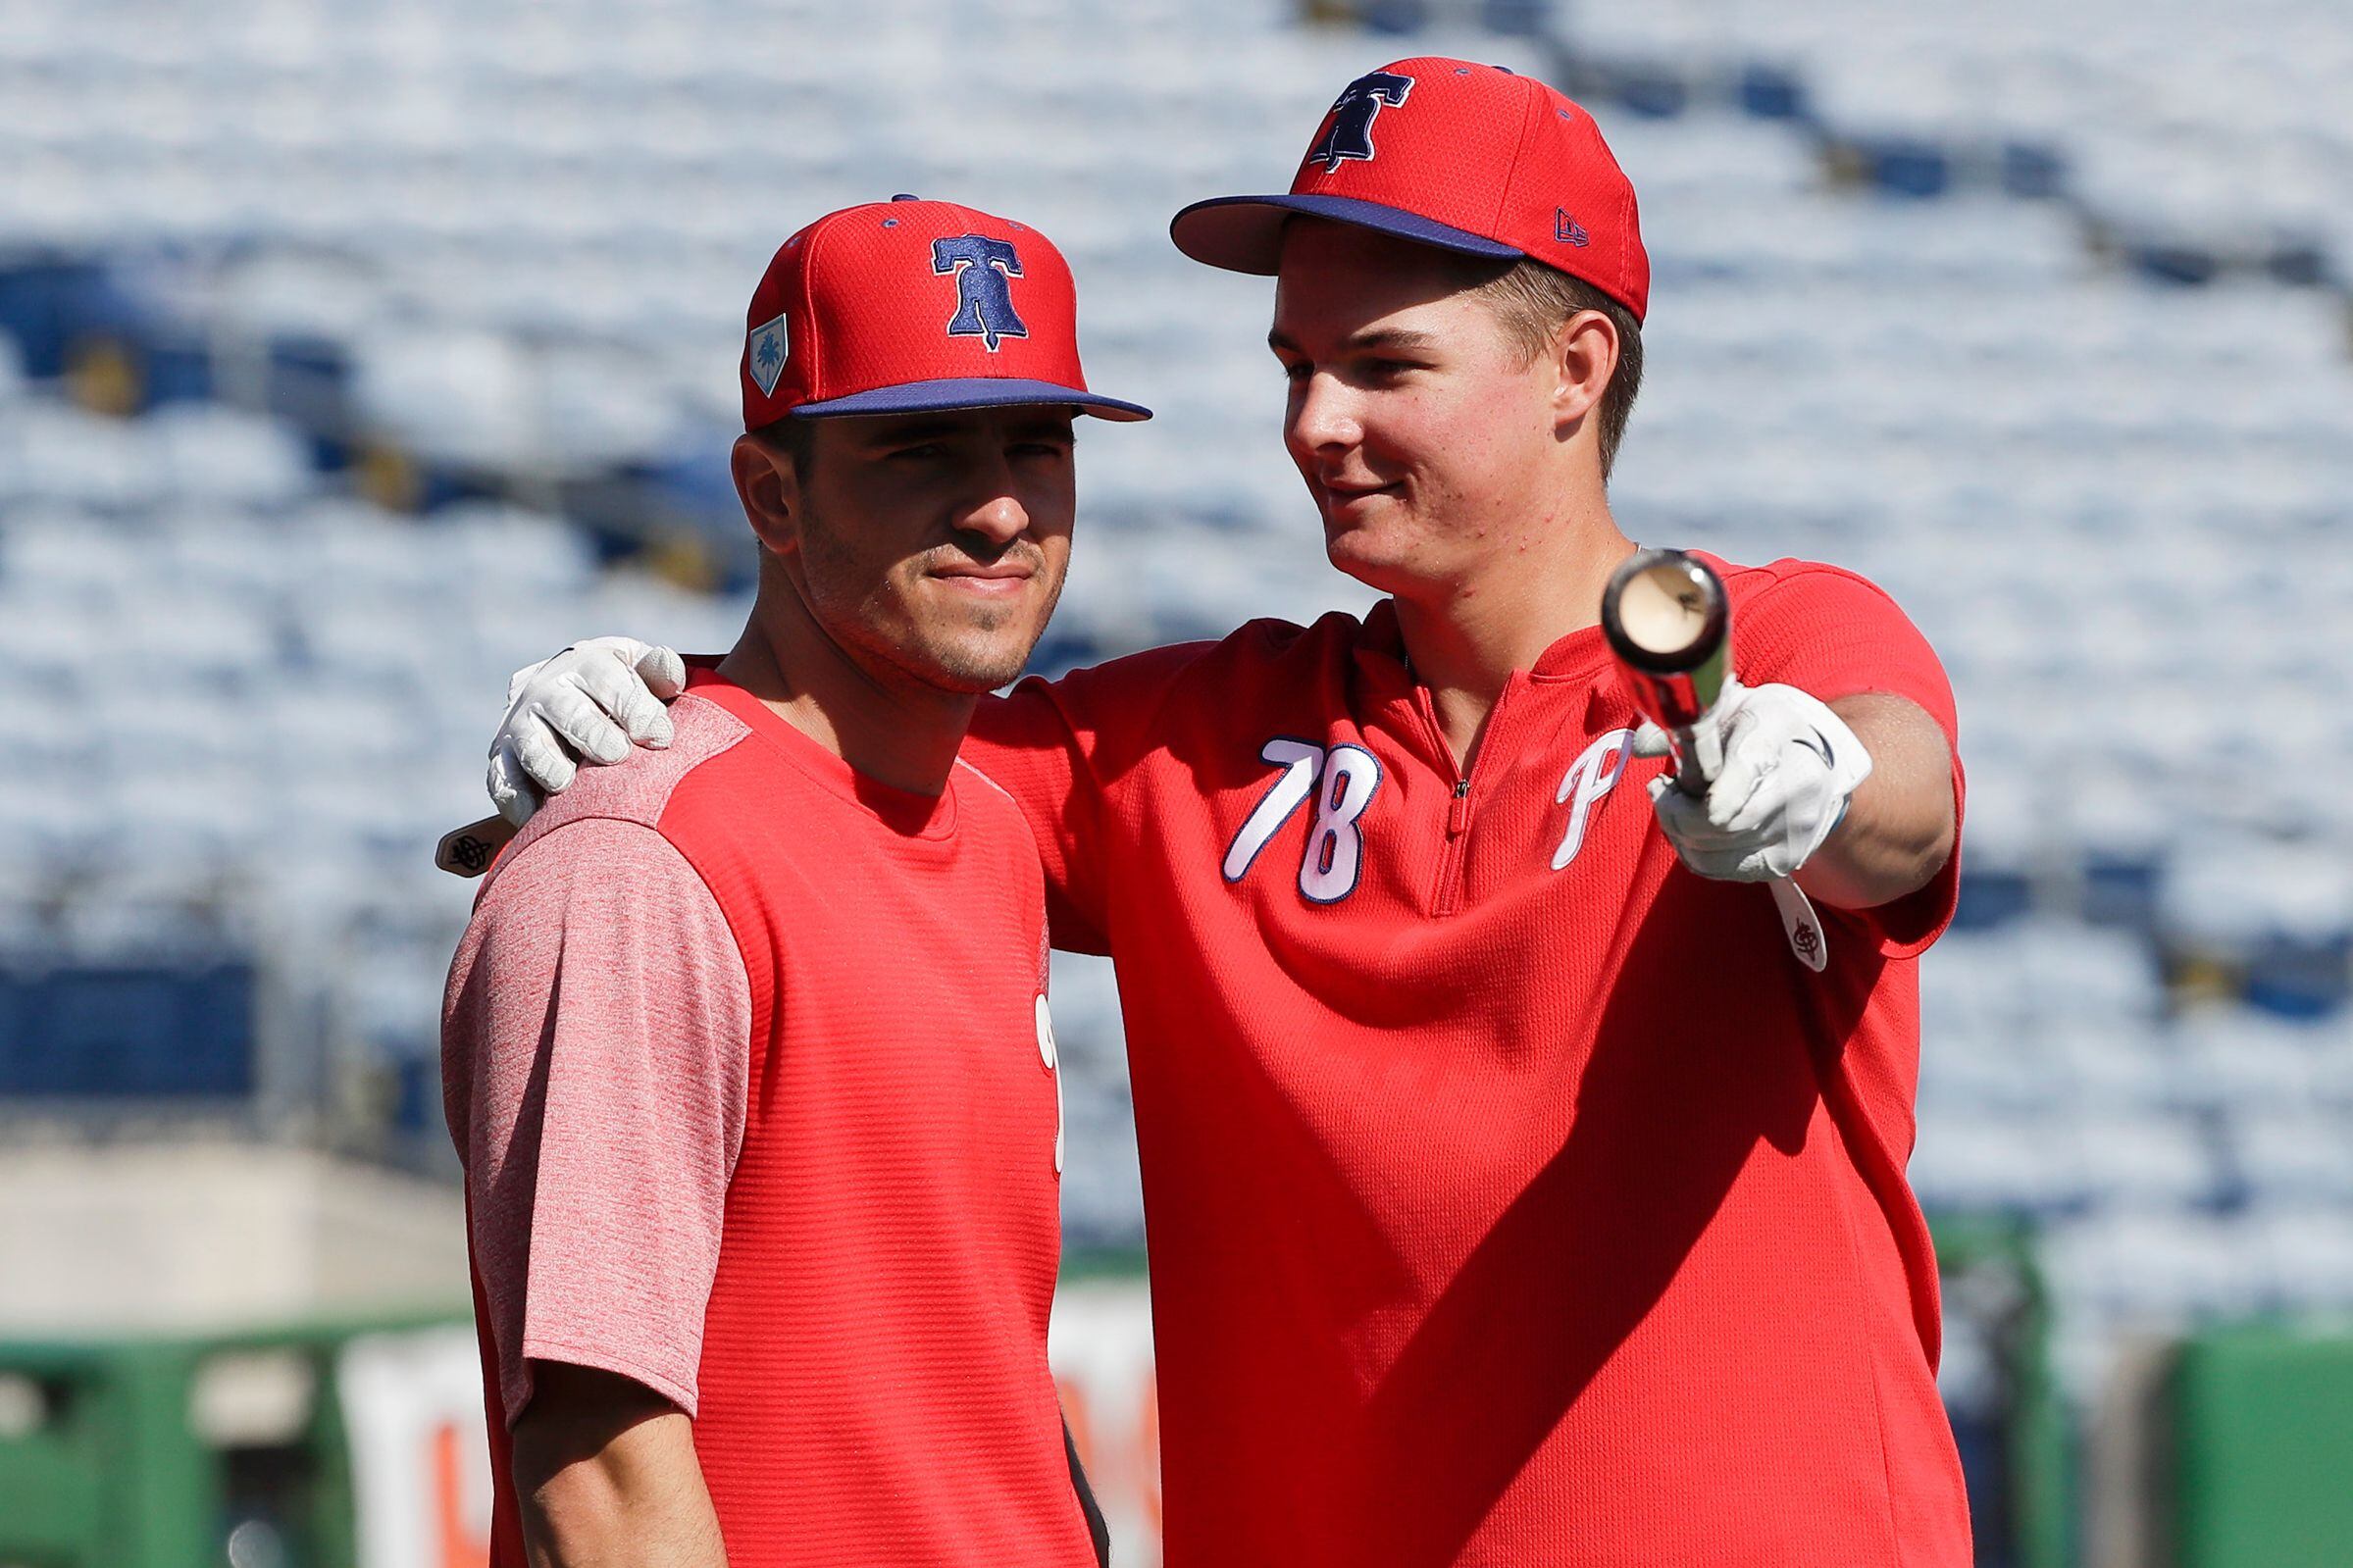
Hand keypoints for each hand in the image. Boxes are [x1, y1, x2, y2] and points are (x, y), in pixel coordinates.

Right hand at [488, 637, 686, 824]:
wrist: (568, 696)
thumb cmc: (619, 689)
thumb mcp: (639, 672)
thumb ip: (657, 673)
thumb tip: (671, 674)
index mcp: (586, 663)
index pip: (607, 679)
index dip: (634, 707)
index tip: (658, 737)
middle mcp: (547, 690)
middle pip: (568, 711)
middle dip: (593, 734)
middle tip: (617, 756)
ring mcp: (521, 724)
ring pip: (530, 744)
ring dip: (549, 765)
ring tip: (567, 785)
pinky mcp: (502, 758)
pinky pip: (501, 778)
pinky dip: (514, 798)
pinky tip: (533, 816)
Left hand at [1631, 680, 1870, 881]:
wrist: (1820, 759)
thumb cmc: (1762, 728)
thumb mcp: (1727, 704)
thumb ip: (1682, 722)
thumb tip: (1643, 746)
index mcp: (1773, 743)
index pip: (1728, 786)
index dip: (1685, 798)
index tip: (1665, 783)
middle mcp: (1792, 793)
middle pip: (1710, 825)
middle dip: (1672, 810)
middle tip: (1665, 790)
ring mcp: (1792, 834)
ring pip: (1707, 853)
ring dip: (1678, 833)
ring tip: (1680, 806)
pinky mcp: (1782, 863)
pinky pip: (1716, 869)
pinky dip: (1693, 851)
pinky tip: (1695, 827)